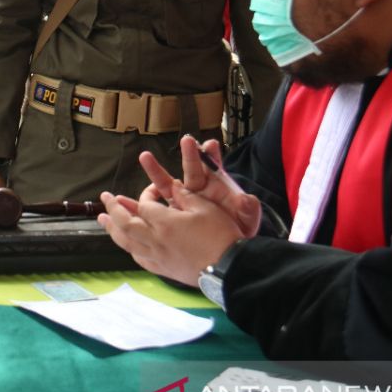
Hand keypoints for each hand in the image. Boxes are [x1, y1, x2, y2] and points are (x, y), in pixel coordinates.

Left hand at [97, 182, 243, 285]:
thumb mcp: (205, 208)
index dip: (145, 195)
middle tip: (104, 197)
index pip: (144, 205)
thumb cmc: (220, 236)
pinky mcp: (163, 270)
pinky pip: (139, 258)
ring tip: (103, 220)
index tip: (152, 189)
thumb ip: (185, 195)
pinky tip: (127, 243)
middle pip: (125, 223)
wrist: (229, 268)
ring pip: (126, 242)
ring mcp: (157, 257)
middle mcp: (155, 240)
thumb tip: (171, 186)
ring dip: (112, 229)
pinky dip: (129, 248)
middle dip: (113, 208)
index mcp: (165, 222)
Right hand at [137, 137, 260, 237]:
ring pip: (169, 183)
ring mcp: (185, 201)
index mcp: (217, 187)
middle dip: (189, 155)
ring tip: (145, 156)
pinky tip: (143, 193)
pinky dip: (151, 198)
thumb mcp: (246, 220)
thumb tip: (248, 199)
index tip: (210, 144)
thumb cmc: (237, 229)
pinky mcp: (175, 213)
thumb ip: (248, 209)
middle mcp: (199, 191)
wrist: (227, 250)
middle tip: (185, 140)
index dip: (212, 156)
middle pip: (192, 170)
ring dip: (157, 170)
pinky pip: (161, 204)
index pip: (214, 167)